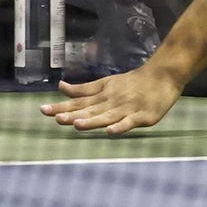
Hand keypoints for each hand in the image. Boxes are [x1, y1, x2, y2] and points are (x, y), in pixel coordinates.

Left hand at [39, 65, 182, 134]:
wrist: (163, 74)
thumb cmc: (133, 82)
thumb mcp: (106, 83)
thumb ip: (84, 89)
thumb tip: (60, 87)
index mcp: (102, 94)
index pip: (79, 102)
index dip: (62, 106)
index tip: (43, 110)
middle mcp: (112, 101)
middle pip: (90, 110)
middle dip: (73, 114)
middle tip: (57, 118)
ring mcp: (127, 109)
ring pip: (107, 116)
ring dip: (93, 121)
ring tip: (77, 124)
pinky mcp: (143, 116)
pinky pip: (130, 122)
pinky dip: (120, 127)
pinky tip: (110, 131)